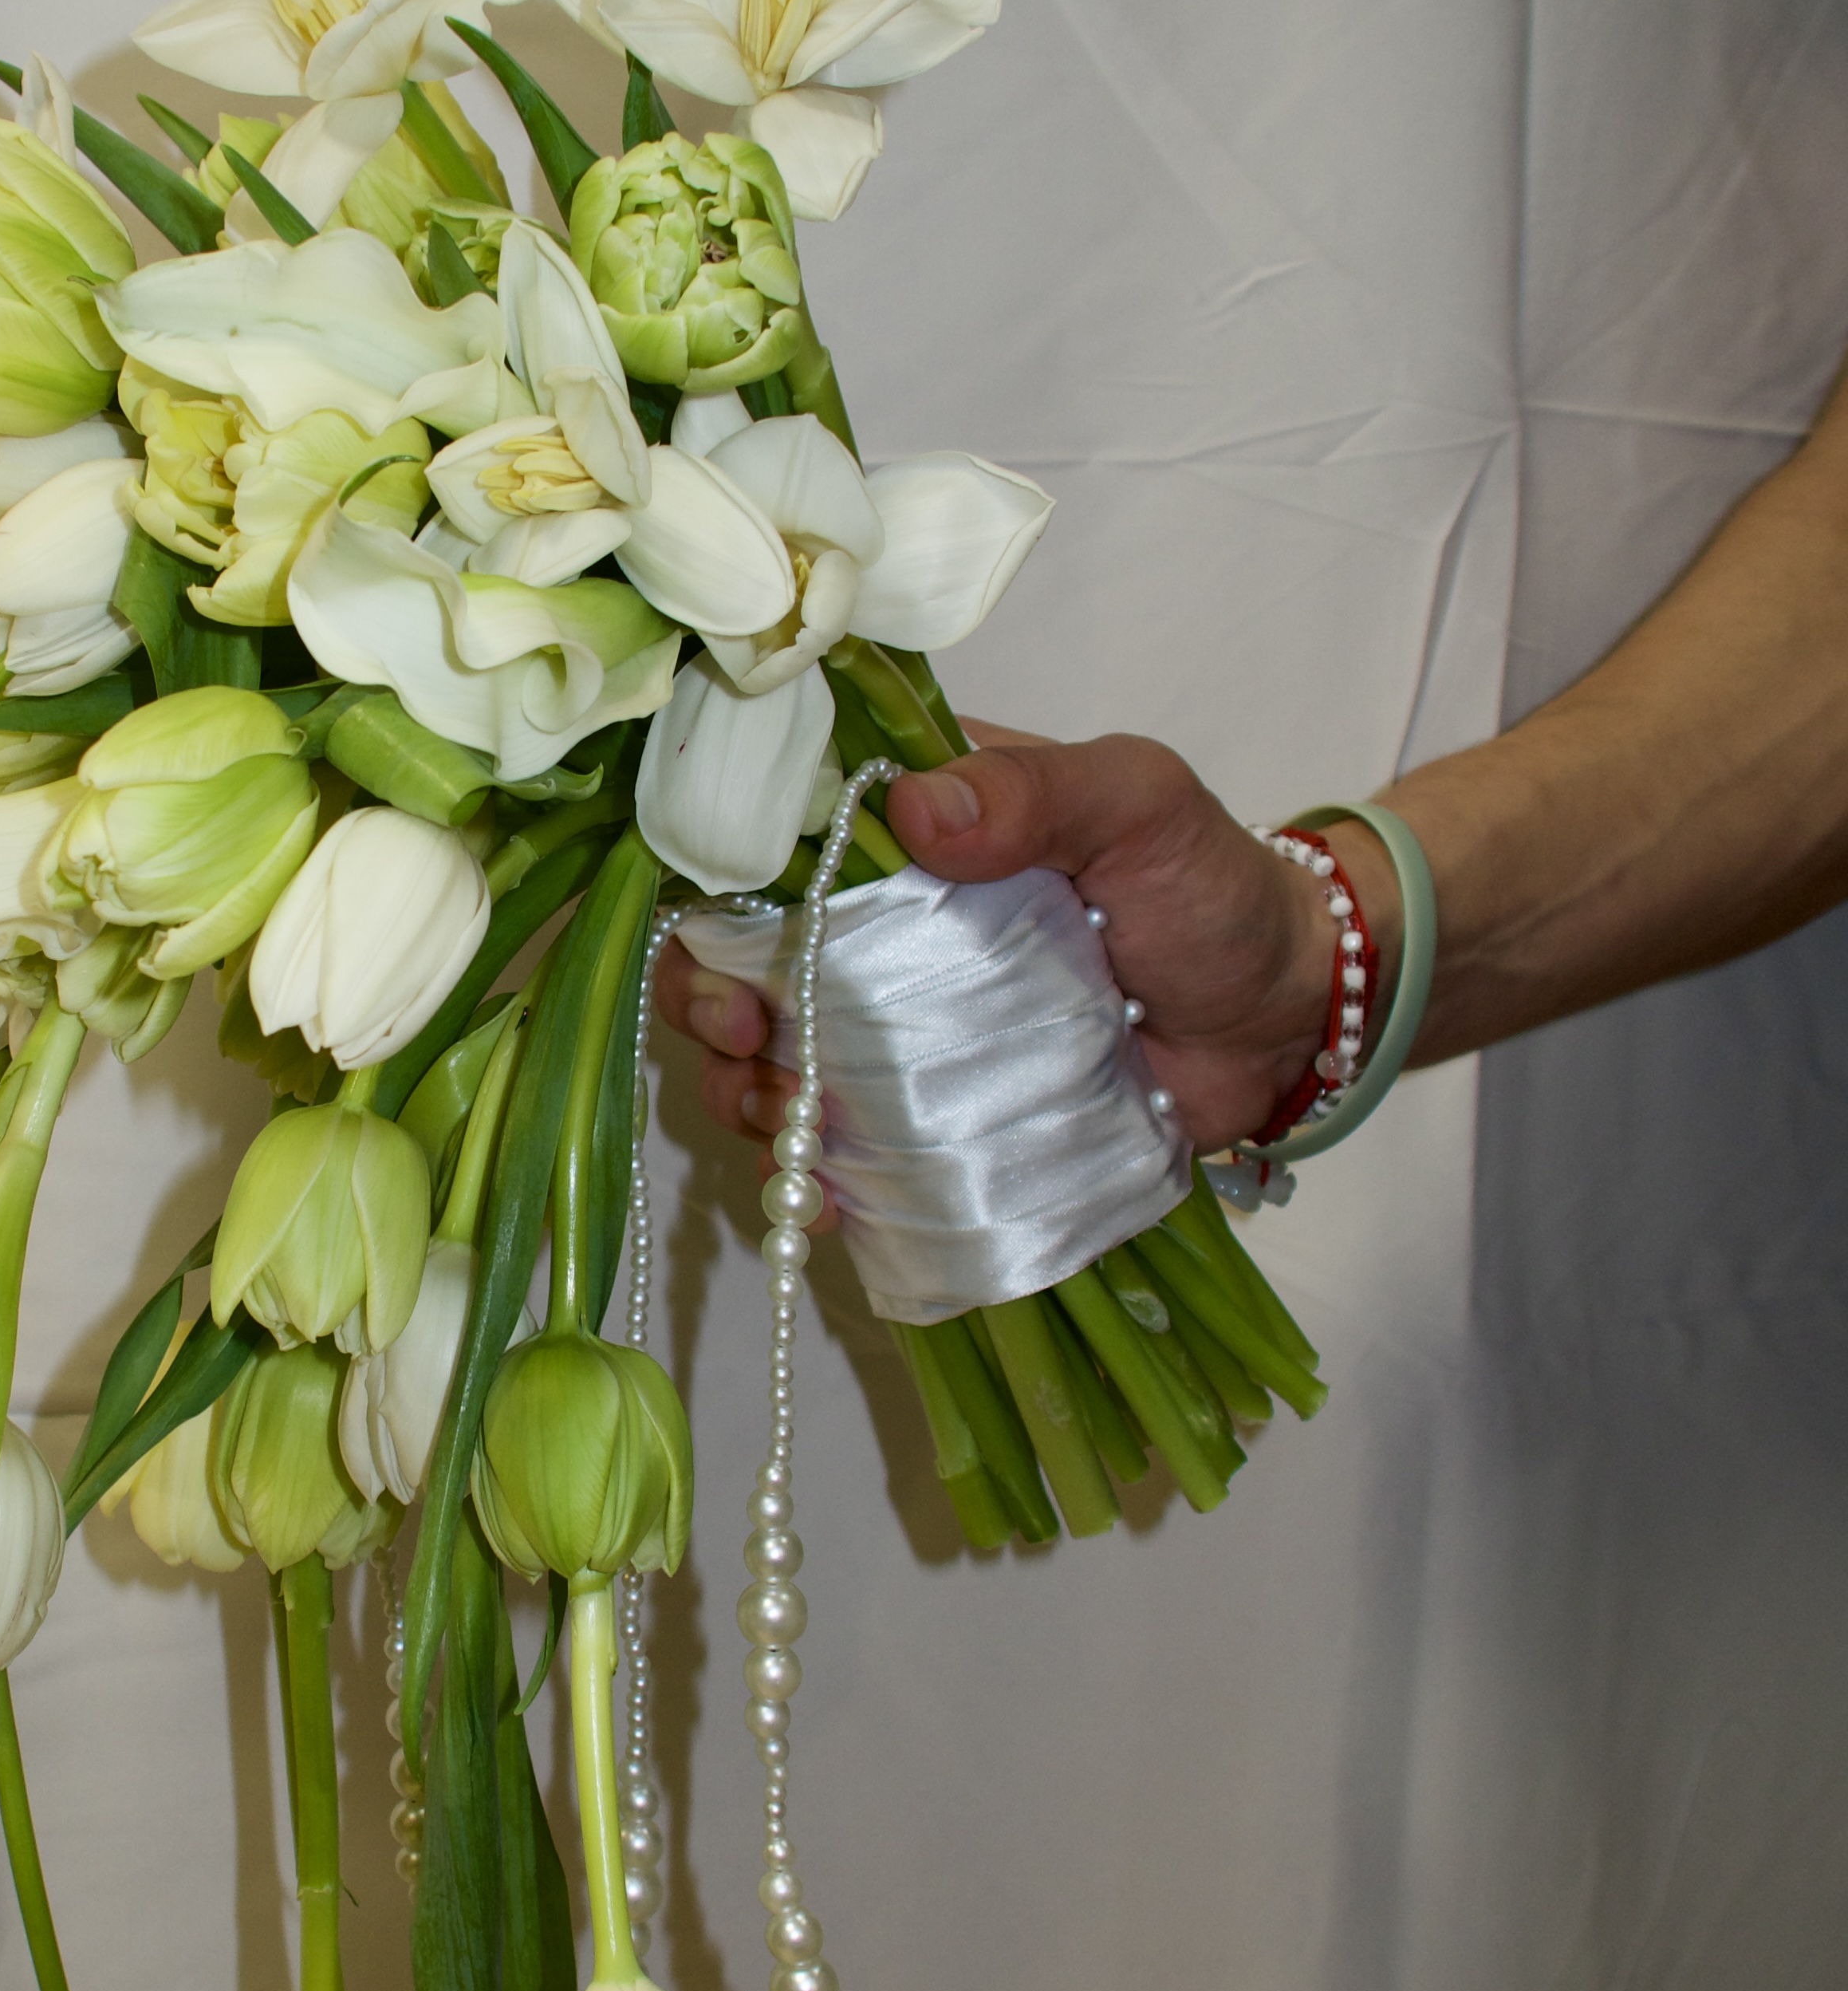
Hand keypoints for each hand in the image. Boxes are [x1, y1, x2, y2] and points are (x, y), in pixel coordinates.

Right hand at [658, 723, 1370, 1163]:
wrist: (1283, 1019)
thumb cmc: (1210, 888)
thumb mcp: (1139, 802)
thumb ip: (1039, 788)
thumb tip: (918, 808)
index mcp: (912, 824)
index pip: (773, 831)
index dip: (719, 877)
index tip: (723, 926)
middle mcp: (882, 923)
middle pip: (742, 952)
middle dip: (706, 994)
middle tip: (742, 1029)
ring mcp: (897, 1025)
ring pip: (771, 1052)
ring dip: (746, 1088)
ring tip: (780, 1115)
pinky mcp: (927, 1114)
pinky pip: (839, 1145)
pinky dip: (805, 1176)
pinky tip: (812, 1202)